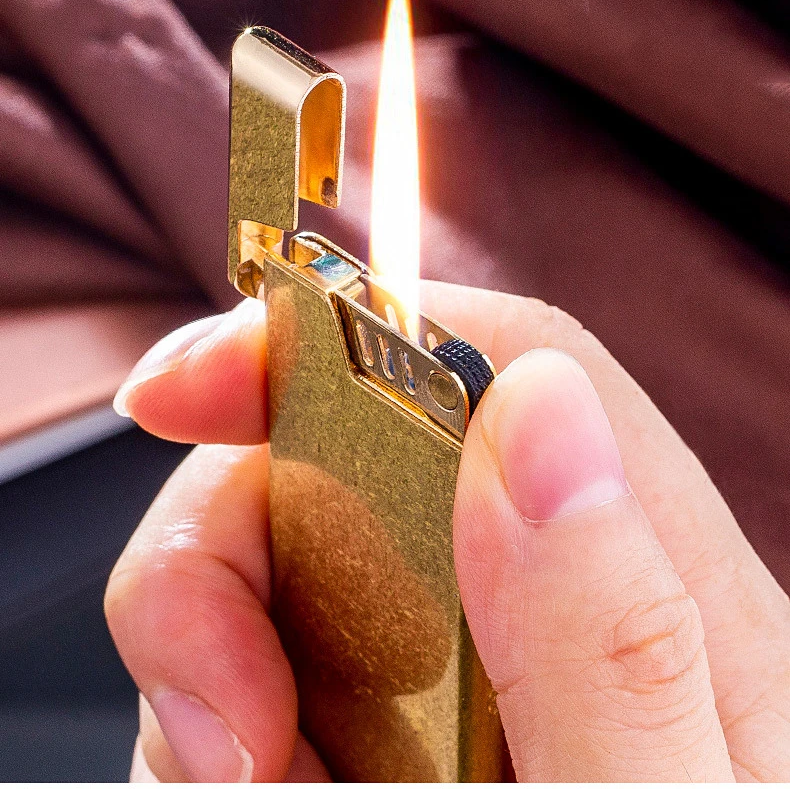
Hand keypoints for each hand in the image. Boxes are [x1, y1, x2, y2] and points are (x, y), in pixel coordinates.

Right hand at [106, 282, 789, 781]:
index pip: (505, 362)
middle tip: (218, 701)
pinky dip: (217, 719)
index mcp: (658, 585)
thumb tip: (537, 406)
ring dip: (214, 654)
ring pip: (281, 559)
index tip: (195, 383)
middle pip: (349, 452)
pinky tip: (260, 786)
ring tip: (255, 783)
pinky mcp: (382, 719)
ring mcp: (450, 659)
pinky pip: (258, 665)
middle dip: (232, 534)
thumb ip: (614, 636)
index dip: (350, 331)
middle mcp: (541, 592)